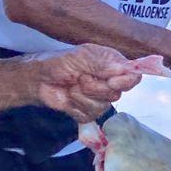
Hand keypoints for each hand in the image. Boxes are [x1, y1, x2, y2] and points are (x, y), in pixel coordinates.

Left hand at [30, 44, 145, 122]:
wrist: (37, 79)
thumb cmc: (59, 63)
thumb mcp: (81, 56)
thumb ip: (103, 62)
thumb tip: (124, 68)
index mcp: (113, 67)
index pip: (133, 76)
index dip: (126, 80)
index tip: (111, 80)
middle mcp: (110, 84)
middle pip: (117, 93)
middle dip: (95, 87)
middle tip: (80, 78)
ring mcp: (100, 100)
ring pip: (103, 106)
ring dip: (82, 96)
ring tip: (72, 86)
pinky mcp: (88, 113)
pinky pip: (89, 115)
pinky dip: (75, 106)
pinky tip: (69, 98)